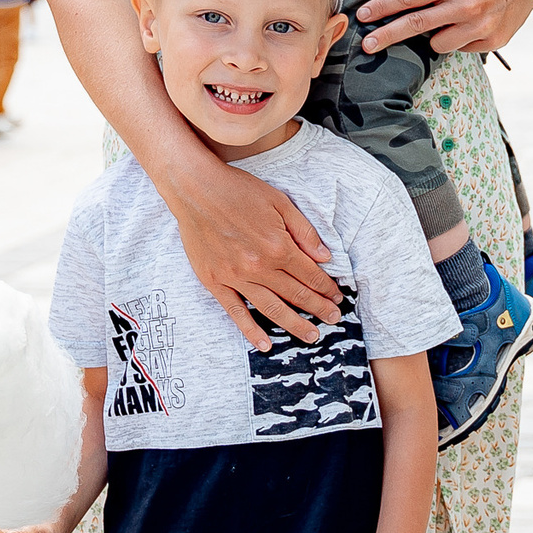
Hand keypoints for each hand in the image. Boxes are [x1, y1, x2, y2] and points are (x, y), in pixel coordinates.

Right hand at [163, 157, 341, 349]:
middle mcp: (259, 266)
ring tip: (312, 336)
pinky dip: (251, 330)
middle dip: (318, 308)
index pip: (310, 274)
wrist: (195, 189)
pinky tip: (265, 344)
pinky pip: (235, 312)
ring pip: (271, 308)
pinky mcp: (215, 282)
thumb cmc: (238, 190)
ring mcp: (235, 277)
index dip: (326, 287)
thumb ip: (304, 231)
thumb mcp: (280, 201)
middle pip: (296, 294)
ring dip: (294, 324)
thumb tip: (325, 257)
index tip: (337, 297)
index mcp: (278, 246)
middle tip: (333, 319)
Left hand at [355, 0, 532, 56]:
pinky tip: (468, 24)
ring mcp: (481, 27)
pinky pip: (462, 48)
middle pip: (416, 25)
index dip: (382, 7)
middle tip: (366, 44)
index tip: (362, 14)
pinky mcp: (493, 41)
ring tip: (441, 21)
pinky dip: (459, 38)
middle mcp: (467, 6)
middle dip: (387, 35)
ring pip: (438, 44)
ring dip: (432, 35)